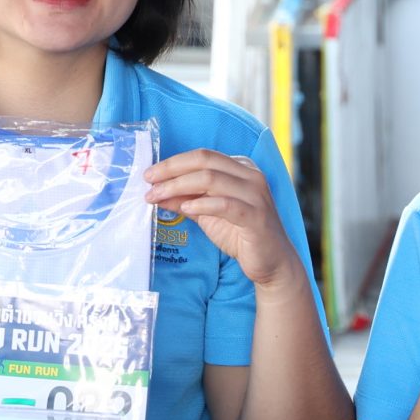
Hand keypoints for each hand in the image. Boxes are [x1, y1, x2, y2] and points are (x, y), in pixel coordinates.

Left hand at [146, 150, 298, 288]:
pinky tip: (185, 208)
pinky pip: (225, 204)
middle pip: (205, 161)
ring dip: (178, 186)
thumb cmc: (241, 235)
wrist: (271, 262)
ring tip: (158, 197)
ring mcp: (256, 194)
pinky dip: (202, 204)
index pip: (202, 156)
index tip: (150, 175)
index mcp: (241, 168)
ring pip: (211, 178)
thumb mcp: (207, 214)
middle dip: (171, 170)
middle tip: (148, 182)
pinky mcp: (256, 215)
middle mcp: (251, 175)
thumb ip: (186, 200)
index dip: (173, 163)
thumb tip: (157, 193)